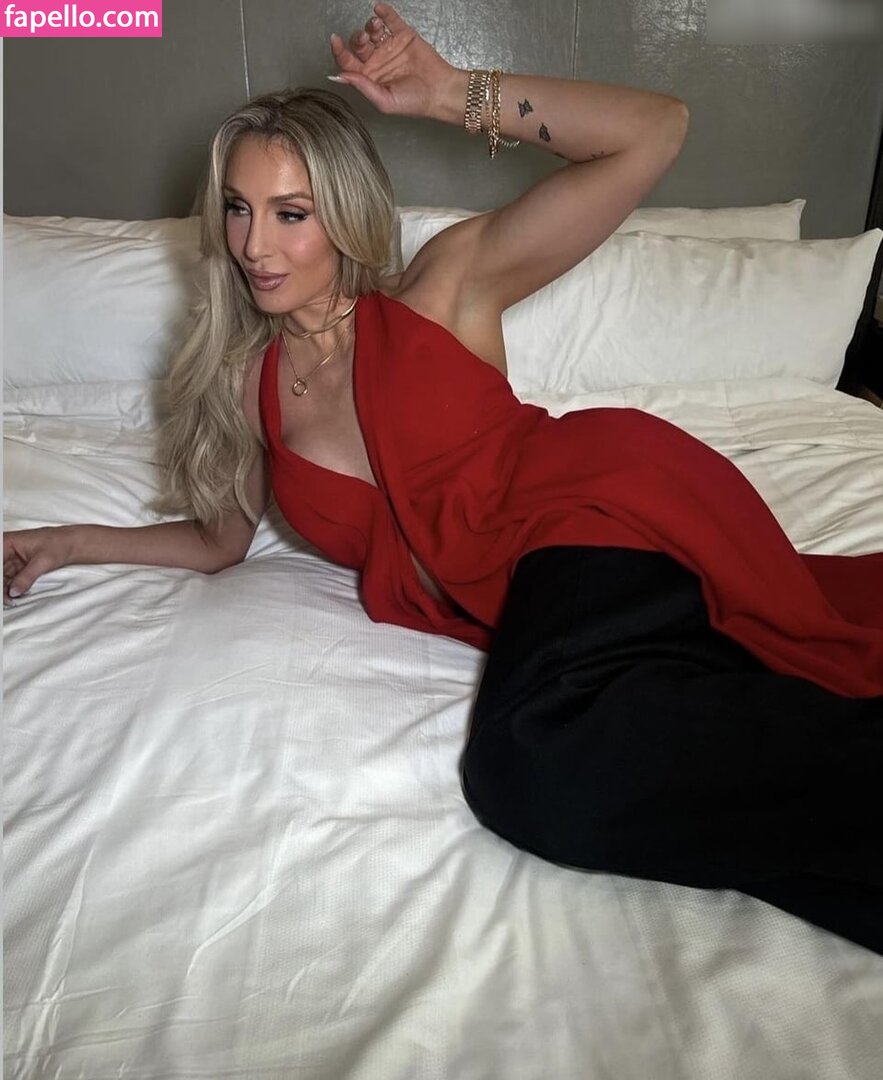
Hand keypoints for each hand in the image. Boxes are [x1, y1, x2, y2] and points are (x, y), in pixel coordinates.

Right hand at [4, 526, 74, 603]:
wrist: (73, 544)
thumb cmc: (59, 544)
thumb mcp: (43, 561)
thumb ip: (27, 577)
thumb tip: (13, 591)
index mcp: (7, 542)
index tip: (3, 590)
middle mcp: (5, 549)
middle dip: (2, 587)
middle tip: (7, 600)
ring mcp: (11, 559)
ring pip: (2, 578)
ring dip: (5, 590)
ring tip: (11, 601)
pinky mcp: (17, 567)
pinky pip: (9, 580)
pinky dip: (11, 589)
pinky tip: (15, 597)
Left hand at [329, 3, 456, 117]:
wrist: (439, 92)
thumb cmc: (414, 102)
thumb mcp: (384, 100)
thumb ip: (363, 87)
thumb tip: (340, 76)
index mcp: (369, 78)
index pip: (348, 62)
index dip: (339, 52)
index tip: (335, 41)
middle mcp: (377, 61)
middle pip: (358, 45)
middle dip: (357, 39)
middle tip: (364, 39)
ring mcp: (390, 46)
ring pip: (372, 31)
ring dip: (370, 26)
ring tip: (375, 27)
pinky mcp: (403, 36)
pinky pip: (391, 20)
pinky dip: (384, 12)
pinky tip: (379, 9)